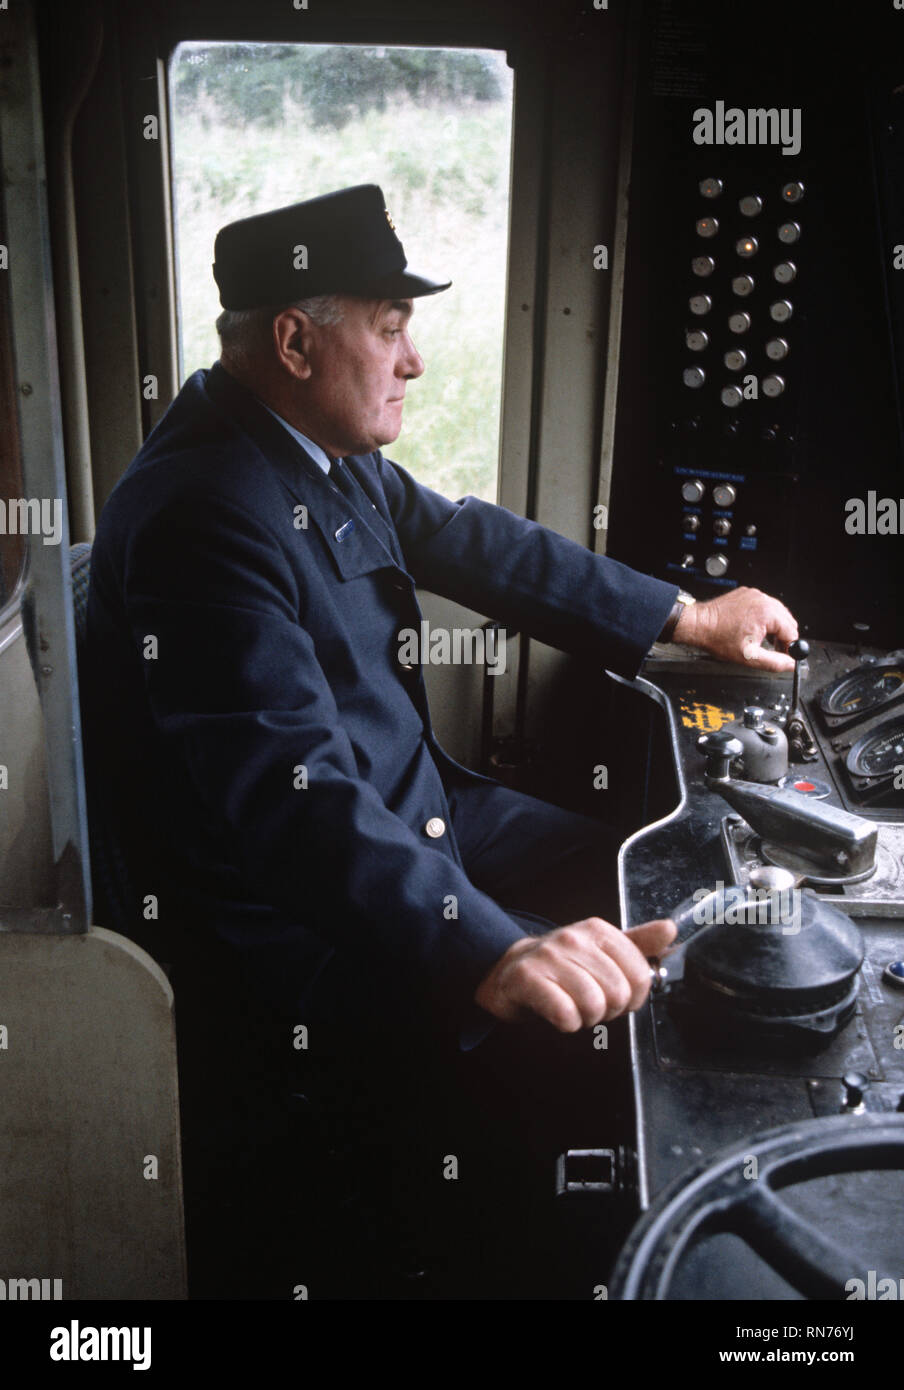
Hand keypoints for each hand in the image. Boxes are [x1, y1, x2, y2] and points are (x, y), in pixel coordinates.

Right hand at [473, 916, 676, 1031]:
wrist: (509, 970)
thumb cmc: (562, 965)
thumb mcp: (602, 950)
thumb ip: (638, 944)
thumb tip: (671, 930)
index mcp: (598, 930)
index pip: (640, 974)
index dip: (633, 997)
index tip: (614, 995)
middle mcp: (574, 938)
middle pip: (618, 993)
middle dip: (609, 1010)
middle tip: (590, 1005)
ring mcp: (549, 956)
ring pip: (593, 1005)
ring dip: (586, 1018)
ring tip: (573, 1008)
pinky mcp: (527, 978)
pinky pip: (565, 1014)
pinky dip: (567, 1024)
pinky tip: (558, 1015)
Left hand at [674, 586, 797, 672]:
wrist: (698, 624)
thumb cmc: (718, 638)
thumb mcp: (749, 657)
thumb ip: (774, 662)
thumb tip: (790, 664)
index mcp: (767, 613)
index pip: (792, 632)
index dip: (790, 647)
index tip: (784, 655)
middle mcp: (763, 600)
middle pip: (787, 621)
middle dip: (783, 637)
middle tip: (774, 650)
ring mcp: (755, 595)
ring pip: (777, 614)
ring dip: (774, 628)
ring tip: (762, 640)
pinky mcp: (748, 594)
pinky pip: (764, 607)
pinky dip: (764, 618)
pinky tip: (753, 628)